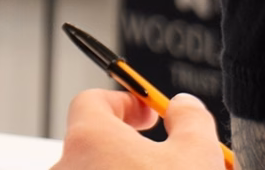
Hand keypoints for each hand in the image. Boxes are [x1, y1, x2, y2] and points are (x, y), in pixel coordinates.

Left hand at [49, 90, 227, 169]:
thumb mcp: (198, 154)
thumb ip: (191, 119)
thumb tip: (182, 104)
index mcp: (88, 139)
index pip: (90, 101)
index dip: (123, 102)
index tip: (149, 114)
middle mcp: (66, 168)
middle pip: (94, 143)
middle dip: (129, 146)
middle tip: (164, 155)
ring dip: (124, 169)